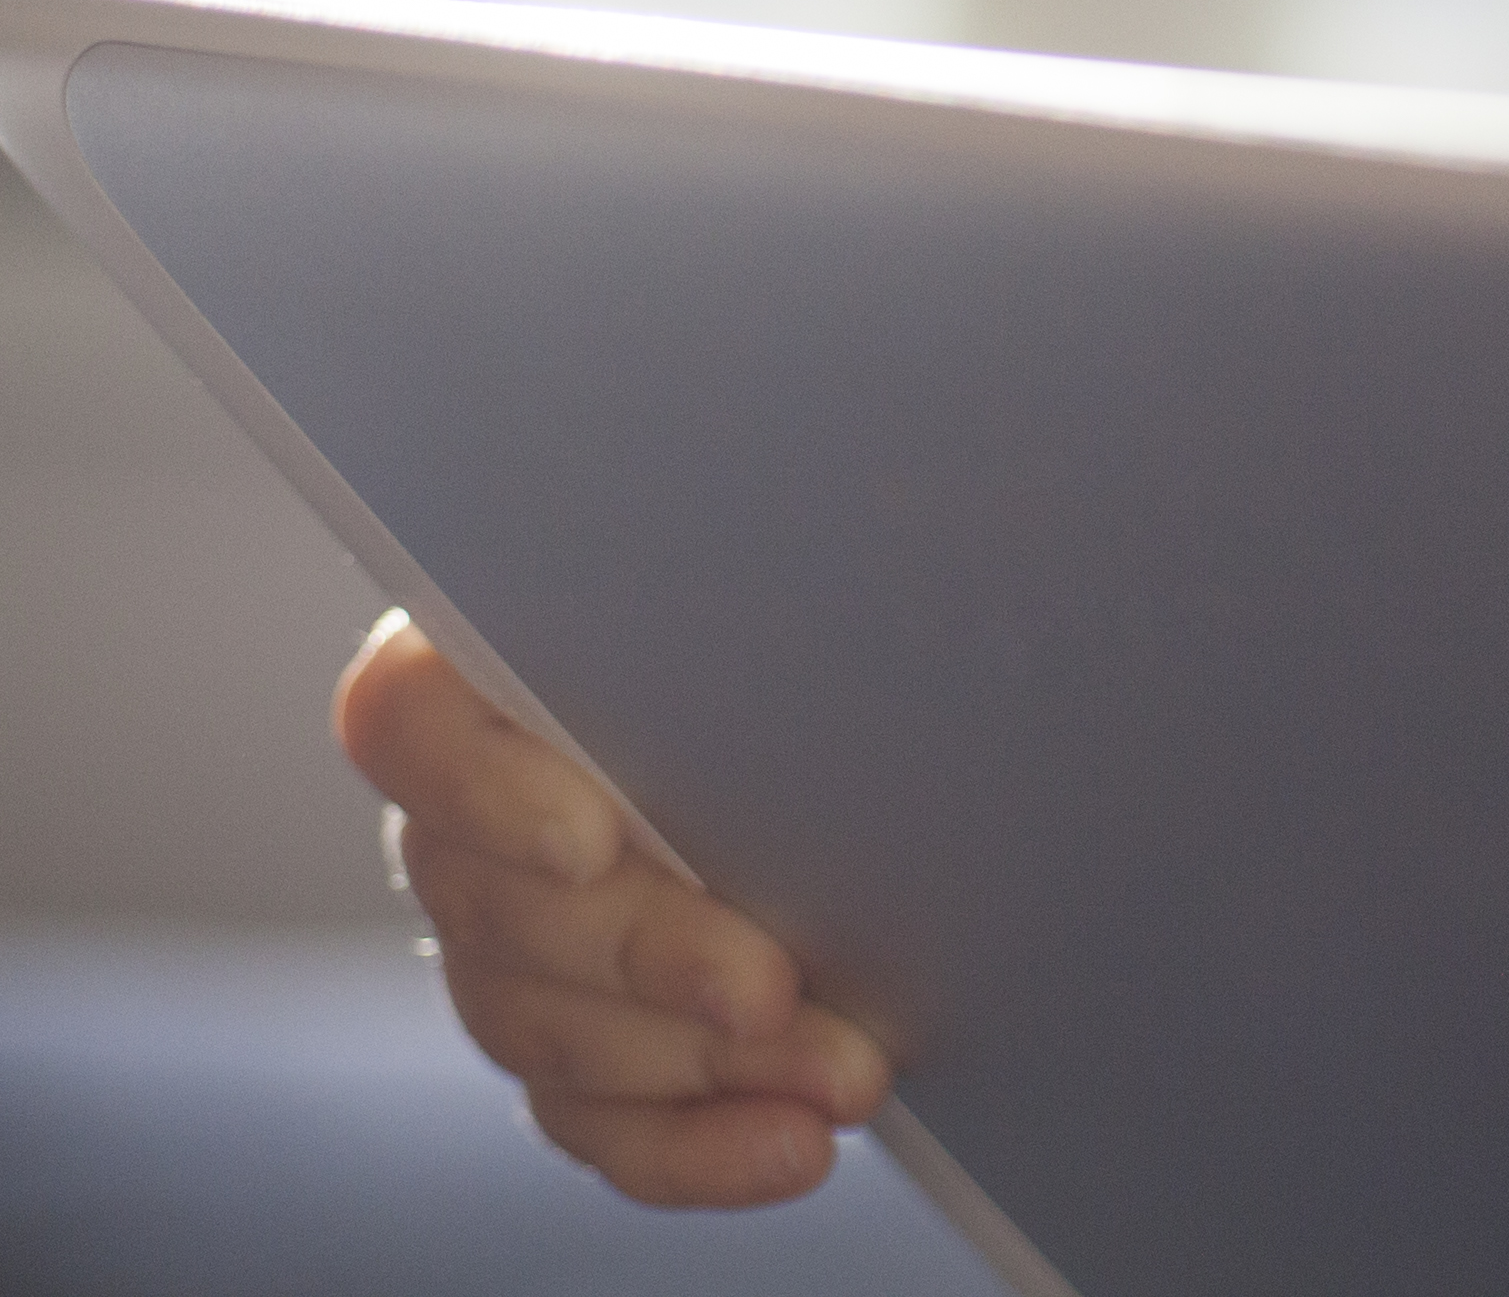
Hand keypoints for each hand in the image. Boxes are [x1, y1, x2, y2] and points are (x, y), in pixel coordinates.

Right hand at [332, 610, 893, 1205]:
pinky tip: (793, 1146)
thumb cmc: (814, 619)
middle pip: (501, 905)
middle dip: (655, 960)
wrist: (873, 710)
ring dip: (704, 1063)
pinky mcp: (569, 1036)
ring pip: (548, 1026)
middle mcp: (471, 810)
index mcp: (491, 664)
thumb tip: (821, 595)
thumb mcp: (783, 590)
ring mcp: (504, 937)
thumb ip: (752, 610)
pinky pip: (594, 1116)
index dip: (484, 791)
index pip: (406, 720)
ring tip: (844, 1075)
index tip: (591, 841)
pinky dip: (697, 1144)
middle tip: (777, 990)